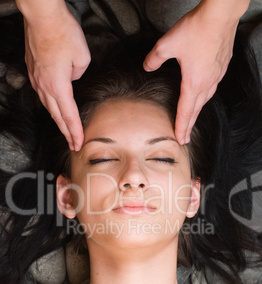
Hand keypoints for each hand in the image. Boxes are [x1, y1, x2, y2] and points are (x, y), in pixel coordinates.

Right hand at [23, 7, 90, 150]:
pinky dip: (51, 105)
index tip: (79, 144)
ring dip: (58, 120)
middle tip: (73, 145)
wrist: (42, 16)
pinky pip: (43, 94)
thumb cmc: (63, 33)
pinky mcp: (33, 71)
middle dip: (66, 132)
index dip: (75, 132)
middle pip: (57, 116)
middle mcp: (44, 86)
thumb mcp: (83, 58)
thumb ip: (79, 74)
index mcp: (58, 86)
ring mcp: (37, 79)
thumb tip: (71, 78)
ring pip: (48, 106)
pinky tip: (54, 108)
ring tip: (65, 131)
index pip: (69, 116)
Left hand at [143, 4, 237, 143]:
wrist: (220, 15)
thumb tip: (147, 66)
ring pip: (206, 99)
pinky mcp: (222, 66)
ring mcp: (217, 75)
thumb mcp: (167, 44)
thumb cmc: (196, 30)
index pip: (185, 111)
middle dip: (189, 125)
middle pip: (196, 110)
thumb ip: (154, 58)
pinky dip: (205, 96)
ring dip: (197, 111)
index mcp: (194, 83)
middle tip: (185, 138)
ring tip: (192, 119)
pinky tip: (203, 94)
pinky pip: (213, 87)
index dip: (181, 127)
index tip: (180, 140)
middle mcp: (207, 83)